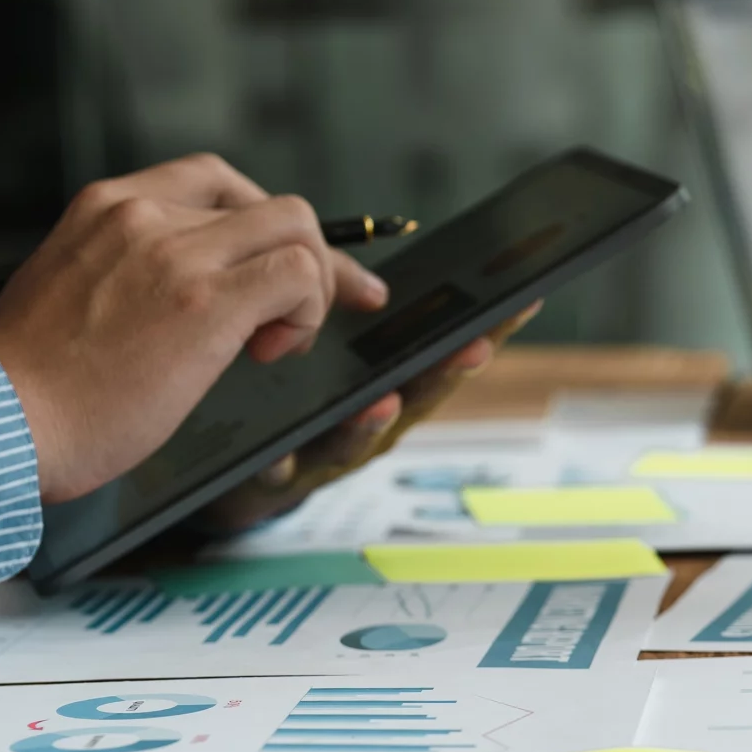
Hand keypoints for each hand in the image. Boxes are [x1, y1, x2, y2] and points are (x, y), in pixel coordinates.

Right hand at [0, 154, 389, 501]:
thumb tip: (189, 297)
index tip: (286, 267)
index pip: (216, 182)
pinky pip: (298, 274)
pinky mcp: (203, 302)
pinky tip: (269, 353)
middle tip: (309, 316)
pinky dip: (306, 312)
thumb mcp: (72, 294)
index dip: (264, 224)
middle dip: (311, 259)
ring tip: (275, 344)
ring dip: (311, 288)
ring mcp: (175, 254)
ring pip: (298, 228)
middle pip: (270, 204)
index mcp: (107, 208)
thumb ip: (129, 274)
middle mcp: (143, 216)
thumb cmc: (29, 386)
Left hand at [192, 301, 541, 531]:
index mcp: (382, 382)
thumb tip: (377, 274)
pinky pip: (278, 471)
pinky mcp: (273, 477)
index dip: (484, 329)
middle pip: (415, 398)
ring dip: (371, 424)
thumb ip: (341, 306)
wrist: (231, 472)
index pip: (439, 349)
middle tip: (471, 349)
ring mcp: (322, 451)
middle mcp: (365, 420)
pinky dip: (284, 462)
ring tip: (381, 404)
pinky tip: (281, 452)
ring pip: (354, 441)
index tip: (521, 301)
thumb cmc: (288, 403)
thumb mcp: (324, 347)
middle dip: (445, 373)